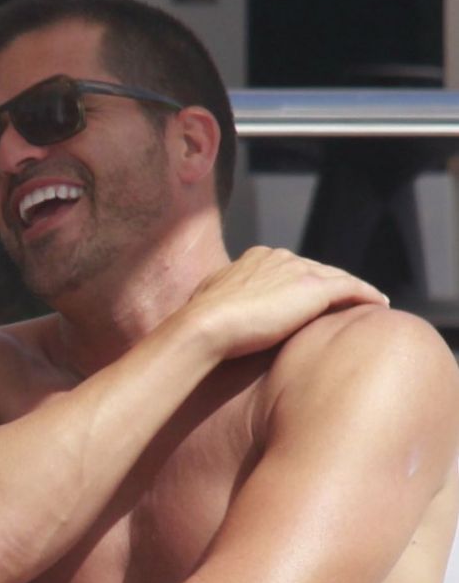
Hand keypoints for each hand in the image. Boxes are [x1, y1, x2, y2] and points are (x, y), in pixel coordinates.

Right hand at [183, 247, 387, 362]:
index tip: (312, 300)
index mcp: (256, 258)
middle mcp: (280, 257)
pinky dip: (367, 295)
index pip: (290, 269)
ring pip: (337, 277)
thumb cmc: (201, 322)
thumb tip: (215, 308)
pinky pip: (352, 288)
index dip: (303, 284)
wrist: (206, 326)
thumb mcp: (210, 301)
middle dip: (332, 285)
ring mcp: (298, 269)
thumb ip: (224, 297)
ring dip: (354, 290)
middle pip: (317, 270)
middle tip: (348, 302)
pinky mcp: (314, 287)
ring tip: (369, 304)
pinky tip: (380, 305)